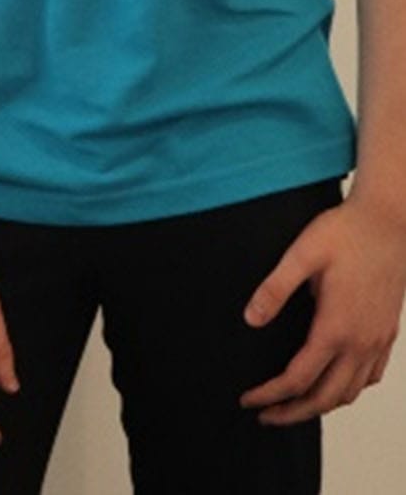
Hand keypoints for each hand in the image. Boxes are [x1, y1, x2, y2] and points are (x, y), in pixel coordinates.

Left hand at [240, 192, 405, 423]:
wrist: (391, 221)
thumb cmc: (345, 233)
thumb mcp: (300, 254)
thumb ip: (274, 289)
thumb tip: (250, 319)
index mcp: (337, 327)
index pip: (299, 378)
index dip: (270, 395)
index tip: (247, 400)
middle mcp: (362, 341)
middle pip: (328, 397)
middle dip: (294, 412)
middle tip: (264, 417)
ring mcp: (379, 339)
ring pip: (353, 391)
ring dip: (322, 405)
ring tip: (293, 407)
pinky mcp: (387, 332)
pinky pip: (372, 375)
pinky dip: (350, 389)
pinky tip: (332, 384)